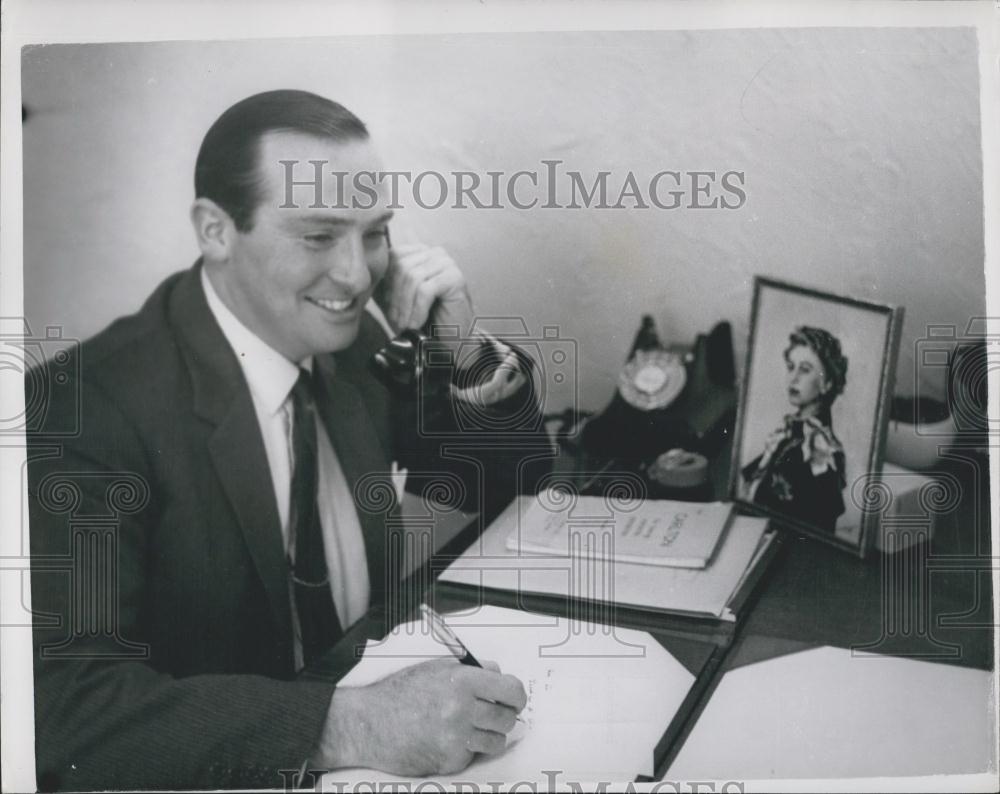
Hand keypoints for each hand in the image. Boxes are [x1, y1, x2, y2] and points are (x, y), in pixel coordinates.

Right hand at [313, 658, 526, 775]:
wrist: (368, 724)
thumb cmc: (399, 694)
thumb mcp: (435, 669)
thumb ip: (471, 671)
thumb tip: (498, 675)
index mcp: (462, 681)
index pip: (511, 690)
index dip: (516, 696)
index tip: (513, 699)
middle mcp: (463, 710)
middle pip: (507, 718)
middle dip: (503, 716)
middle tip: (490, 714)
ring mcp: (457, 738)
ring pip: (496, 741)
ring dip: (488, 735)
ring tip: (469, 728)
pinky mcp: (450, 761)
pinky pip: (473, 756)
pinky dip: (466, 750)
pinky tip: (447, 740)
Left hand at [374, 243, 473, 338]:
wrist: (452, 340)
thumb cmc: (424, 320)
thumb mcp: (397, 299)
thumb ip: (383, 283)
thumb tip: (364, 275)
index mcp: (421, 253)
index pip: (393, 256)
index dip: (386, 282)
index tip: (387, 306)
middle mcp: (435, 253)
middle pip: (402, 266)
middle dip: (395, 296)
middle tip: (395, 320)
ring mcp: (447, 263)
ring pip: (413, 278)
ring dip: (405, 306)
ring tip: (405, 325)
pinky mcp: (455, 278)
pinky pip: (426, 290)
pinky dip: (417, 310)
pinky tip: (417, 324)